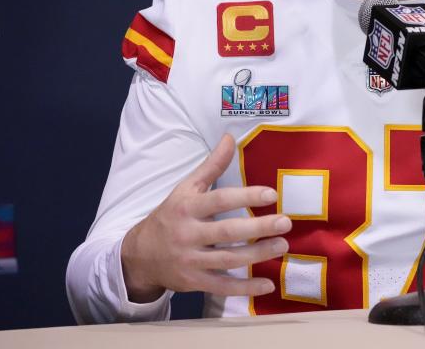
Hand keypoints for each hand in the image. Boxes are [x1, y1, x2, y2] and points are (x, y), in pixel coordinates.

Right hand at [120, 133, 290, 301]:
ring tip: (283, 246)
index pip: (219, 200)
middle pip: (227, 232)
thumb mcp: (186, 188)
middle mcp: (188, 234)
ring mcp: (190, 261)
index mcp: (187, 207)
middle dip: (258, 228)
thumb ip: (211, 165)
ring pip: (228, 260)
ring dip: (258, 255)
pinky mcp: (194, 282)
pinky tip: (268, 284)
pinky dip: (245, 288)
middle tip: (285, 223)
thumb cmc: (171, 216)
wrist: (139, 256)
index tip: (272, 194)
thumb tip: (230, 137)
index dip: (246, 196)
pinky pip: (222, 287)